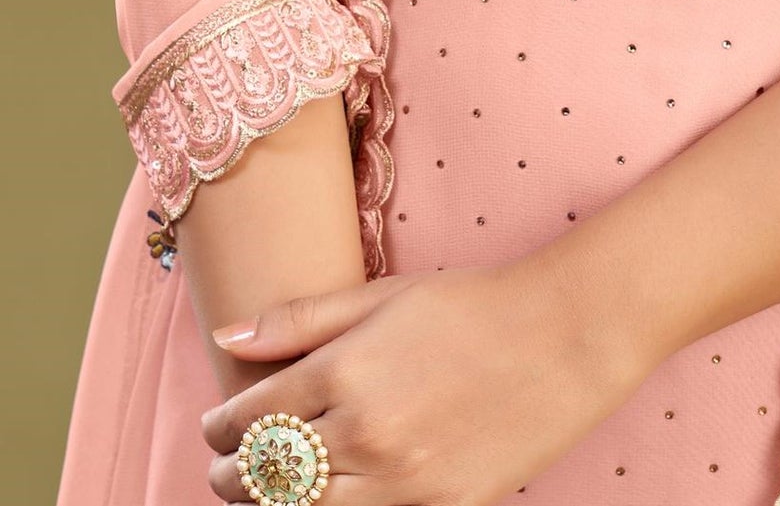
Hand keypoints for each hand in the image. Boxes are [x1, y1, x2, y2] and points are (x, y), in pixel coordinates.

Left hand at [198, 260, 649, 503]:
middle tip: (225, 464)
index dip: (221, 425)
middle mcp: (365, 432)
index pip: (251, 417)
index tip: (218, 424)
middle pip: (264, 476)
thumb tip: (226, 336)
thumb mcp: (383, 295)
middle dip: (232, 473)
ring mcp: (400, 481)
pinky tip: (326, 496)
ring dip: (270, 502)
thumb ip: (300, 320)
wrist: (561, 340)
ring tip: (264, 488)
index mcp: (347, 370)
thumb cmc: (470, 305)